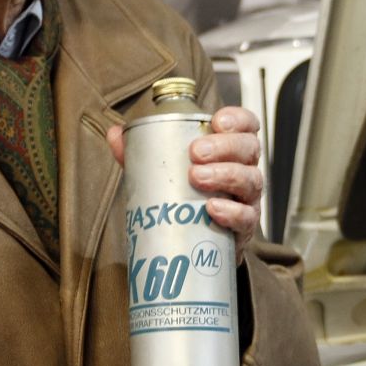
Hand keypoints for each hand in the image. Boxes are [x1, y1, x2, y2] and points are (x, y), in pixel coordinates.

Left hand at [107, 105, 263, 247]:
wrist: (196, 245)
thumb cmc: (185, 198)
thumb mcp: (163, 172)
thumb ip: (141, 153)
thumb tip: (115, 134)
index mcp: (230, 151)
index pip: (246, 126)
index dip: (237, 119)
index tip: (216, 121)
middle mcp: (245, 170)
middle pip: (248, 149)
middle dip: (224, 146)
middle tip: (195, 153)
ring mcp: (247, 200)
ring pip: (250, 180)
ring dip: (226, 175)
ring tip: (197, 177)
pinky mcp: (244, 228)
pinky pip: (247, 218)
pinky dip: (232, 212)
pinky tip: (212, 209)